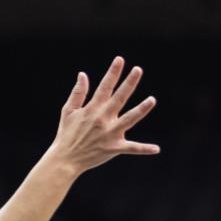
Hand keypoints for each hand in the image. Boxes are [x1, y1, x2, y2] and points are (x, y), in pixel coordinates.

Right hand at [48, 56, 158, 173]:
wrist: (64, 160)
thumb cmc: (66, 135)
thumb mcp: (68, 112)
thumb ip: (78, 93)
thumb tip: (83, 74)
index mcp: (92, 109)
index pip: (105, 87)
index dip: (113, 73)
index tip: (120, 60)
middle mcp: (102, 119)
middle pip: (119, 98)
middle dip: (129, 83)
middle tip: (138, 70)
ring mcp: (109, 133)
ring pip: (129, 119)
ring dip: (141, 110)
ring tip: (152, 100)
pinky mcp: (113, 148)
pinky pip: (131, 148)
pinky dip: (143, 149)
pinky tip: (156, 149)